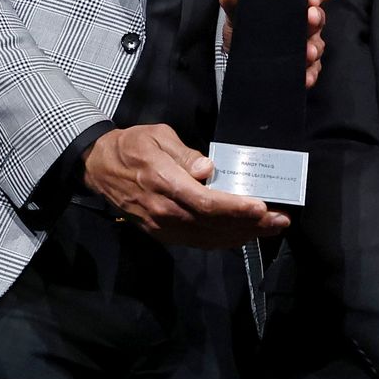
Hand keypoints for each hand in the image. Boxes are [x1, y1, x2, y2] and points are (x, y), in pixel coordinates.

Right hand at [82, 123, 289, 247]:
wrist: (98, 168)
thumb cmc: (131, 146)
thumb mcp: (157, 136)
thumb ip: (184, 154)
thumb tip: (207, 169)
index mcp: (164, 183)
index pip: (206, 203)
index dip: (235, 208)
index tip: (261, 208)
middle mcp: (164, 211)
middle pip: (213, 225)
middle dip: (250, 225)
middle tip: (280, 221)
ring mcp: (162, 227)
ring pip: (208, 238)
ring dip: (241, 235)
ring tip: (269, 229)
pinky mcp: (162, 233)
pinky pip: (197, 241)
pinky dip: (223, 240)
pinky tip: (241, 234)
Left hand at [220, 0, 334, 87]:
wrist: (238, 61)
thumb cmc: (244, 31)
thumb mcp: (237, 14)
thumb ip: (234, 2)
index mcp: (293, 5)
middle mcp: (303, 23)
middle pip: (318, 18)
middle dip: (316, 18)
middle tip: (310, 18)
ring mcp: (305, 46)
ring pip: (317, 45)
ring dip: (313, 48)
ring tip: (307, 53)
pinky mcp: (304, 67)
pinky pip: (311, 70)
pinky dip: (310, 74)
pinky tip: (305, 77)